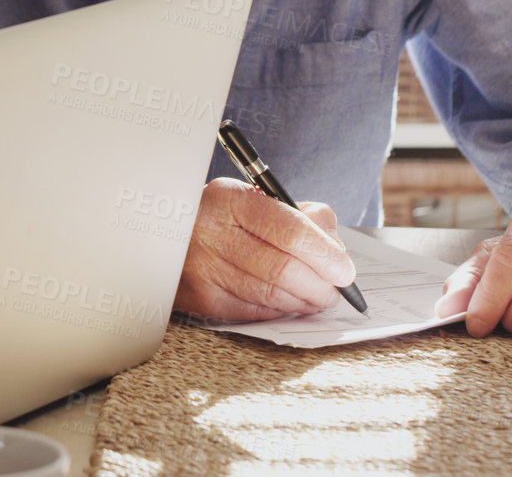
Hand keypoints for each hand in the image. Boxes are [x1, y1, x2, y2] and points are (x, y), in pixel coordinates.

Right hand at [173, 177, 357, 321]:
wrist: (167, 233)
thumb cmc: (225, 217)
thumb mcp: (257, 199)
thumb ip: (303, 216)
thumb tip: (336, 250)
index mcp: (230, 199)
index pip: (290, 230)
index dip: (326, 255)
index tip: (345, 270)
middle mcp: (210, 232)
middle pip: (283, 269)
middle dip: (321, 286)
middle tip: (335, 291)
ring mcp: (201, 268)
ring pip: (271, 296)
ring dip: (305, 302)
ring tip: (317, 297)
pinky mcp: (200, 299)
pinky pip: (254, 312)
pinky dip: (280, 311)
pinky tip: (289, 303)